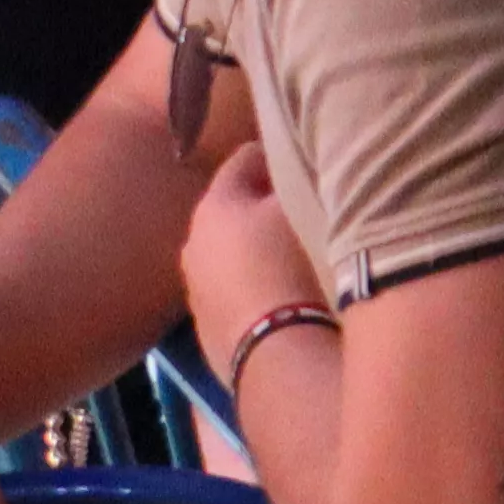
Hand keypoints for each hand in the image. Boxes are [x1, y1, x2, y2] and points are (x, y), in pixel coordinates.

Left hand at [178, 144, 319, 378]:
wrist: (277, 351)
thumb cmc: (294, 264)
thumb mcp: (305, 207)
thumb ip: (299, 177)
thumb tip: (303, 161)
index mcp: (215, 204)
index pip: (246, 157)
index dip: (280, 152)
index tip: (310, 157)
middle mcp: (193, 242)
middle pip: (235, 207)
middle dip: (267, 203)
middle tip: (309, 205)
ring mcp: (196, 290)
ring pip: (232, 251)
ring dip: (259, 247)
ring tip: (300, 252)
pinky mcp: (208, 328)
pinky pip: (235, 290)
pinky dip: (256, 284)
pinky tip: (286, 294)